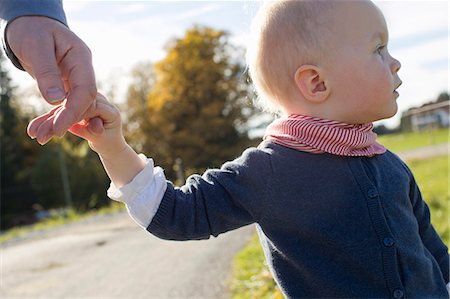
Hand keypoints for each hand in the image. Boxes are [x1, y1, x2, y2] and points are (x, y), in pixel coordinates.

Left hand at [6, 16, 96, 138]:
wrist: (29, 23)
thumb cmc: (32, 29)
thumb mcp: (36, 47)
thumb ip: (47, 72)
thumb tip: (56, 101)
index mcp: (81, 58)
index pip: (86, 90)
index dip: (74, 111)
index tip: (59, 128)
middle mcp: (82, 70)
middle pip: (82, 101)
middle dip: (66, 121)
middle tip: (46, 137)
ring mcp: (75, 77)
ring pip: (73, 105)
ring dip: (58, 122)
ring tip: (41, 136)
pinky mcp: (65, 84)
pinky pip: (63, 103)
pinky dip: (53, 116)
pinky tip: (43, 127)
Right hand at [28, 93, 124, 156]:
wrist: (110, 144)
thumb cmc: (109, 143)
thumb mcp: (104, 140)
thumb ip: (95, 132)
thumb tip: (90, 127)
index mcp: (107, 108)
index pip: (87, 109)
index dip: (71, 119)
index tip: (57, 130)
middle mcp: (96, 100)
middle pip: (72, 109)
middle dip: (54, 122)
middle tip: (40, 136)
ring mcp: (85, 102)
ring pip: (63, 110)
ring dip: (46, 122)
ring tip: (33, 134)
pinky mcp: (75, 106)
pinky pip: (60, 113)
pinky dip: (47, 122)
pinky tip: (33, 130)